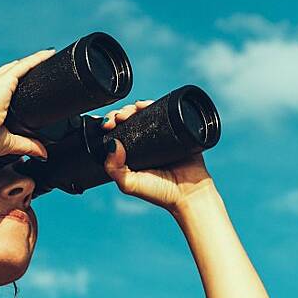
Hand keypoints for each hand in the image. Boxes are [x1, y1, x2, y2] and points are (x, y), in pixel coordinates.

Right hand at [0, 49, 55, 158]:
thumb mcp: (5, 142)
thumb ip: (25, 145)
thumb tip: (41, 154)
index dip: (5, 86)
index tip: (13, 87)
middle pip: (5, 73)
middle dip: (18, 70)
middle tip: (34, 67)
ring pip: (16, 67)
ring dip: (31, 62)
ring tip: (45, 56)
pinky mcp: (4, 80)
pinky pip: (24, 65)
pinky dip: (36, 59)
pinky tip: (48, 54)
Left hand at [100, 100, 214, 212]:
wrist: (189, 193)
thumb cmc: (160, 193)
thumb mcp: (129, 184)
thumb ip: (115, 169)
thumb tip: (112, 143)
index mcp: (131, 155)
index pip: (115, 134)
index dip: (109, 125)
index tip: (107, 125)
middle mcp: (144, 144)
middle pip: (128, 121)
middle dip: (120, 114)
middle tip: (119, 118)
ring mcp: (160, 136)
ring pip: (144, 115)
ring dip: (134, 107)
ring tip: (132, 110)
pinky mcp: (175, 130)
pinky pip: (163, 112)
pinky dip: (152, 104)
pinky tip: (145, 104)